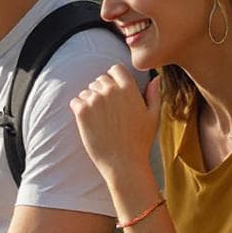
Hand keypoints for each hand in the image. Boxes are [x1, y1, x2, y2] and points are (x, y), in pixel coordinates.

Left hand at [70, 63, 161, 187]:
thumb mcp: (153, 116)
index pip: (115, 69)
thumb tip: (155, 78)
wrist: (123, 163)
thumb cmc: (140, 141)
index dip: (114, 80)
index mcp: (129, 88)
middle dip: (102, 91)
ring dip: (90, 101)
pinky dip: (79, 109)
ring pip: (87, 90)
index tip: (115, 94)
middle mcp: (111, 90)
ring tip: (101, 121)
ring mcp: (95, 100)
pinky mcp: (82, 111)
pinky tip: (90, 123)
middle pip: (100, 79)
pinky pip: (75, 101)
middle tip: (108, 113)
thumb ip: (154, 94)